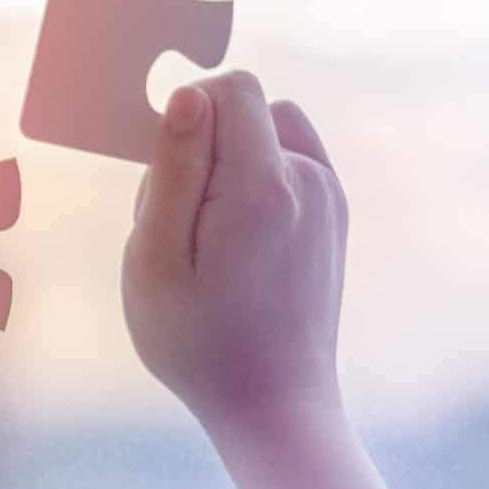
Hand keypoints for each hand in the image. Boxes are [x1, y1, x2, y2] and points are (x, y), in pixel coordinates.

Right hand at [124, 72, 346, 431]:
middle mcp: (308, 179)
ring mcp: (328, 196)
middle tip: (178, 228)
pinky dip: (256, 180)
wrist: (271, 399)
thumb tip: (190, 95)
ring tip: (207, 239)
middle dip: (198, 150)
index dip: (185, 113)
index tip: (161, 174)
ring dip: (226, 168)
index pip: (230, 89)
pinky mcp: (333, 214)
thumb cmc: (195, 337)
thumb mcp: (155, 257)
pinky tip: (238, 237)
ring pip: (262, 138)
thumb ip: (173, 169)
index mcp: (261, 185)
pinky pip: (288, 161)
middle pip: (241, 115)